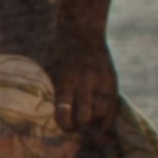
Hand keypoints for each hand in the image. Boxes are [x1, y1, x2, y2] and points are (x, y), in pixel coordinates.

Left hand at [50, 7, 118, 137]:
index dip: (65, 125)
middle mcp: (84, 81)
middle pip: (85, 116)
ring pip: (101, 113)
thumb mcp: (50, 68)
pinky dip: (108, 118)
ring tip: (90, 125)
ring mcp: (101, 80)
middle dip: (81, 127)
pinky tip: (102, 124)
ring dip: (95, 122)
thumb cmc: (60, 52)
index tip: (66, 127)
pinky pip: (113, 106)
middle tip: (78, 129)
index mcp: (65, 79)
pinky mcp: (112, 80)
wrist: (82, 28)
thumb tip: (43, 117)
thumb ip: (51, 91)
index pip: (64, 112)